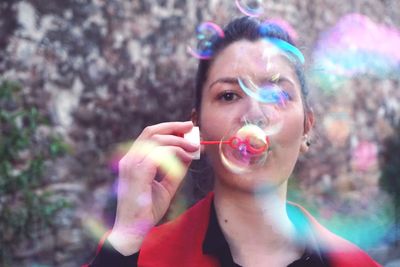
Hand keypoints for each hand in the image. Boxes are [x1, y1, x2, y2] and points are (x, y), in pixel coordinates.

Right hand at [108, 121, 198, 254]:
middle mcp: (130, 159)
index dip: (168, 129)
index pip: (149, 135)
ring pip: (156, 140)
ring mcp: (131, 165)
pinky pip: (158, 155)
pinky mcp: (137, 173)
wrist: (132, 231)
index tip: (186, 130)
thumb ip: (176, 169)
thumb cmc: (147, 210)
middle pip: (151, 132)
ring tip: (193, 147)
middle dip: (173, 127)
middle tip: (191, 128)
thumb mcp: (166, 186)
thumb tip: (189, 154)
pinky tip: (186, 158)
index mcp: (133, 160)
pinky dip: (175, 153)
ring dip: (178, 140)